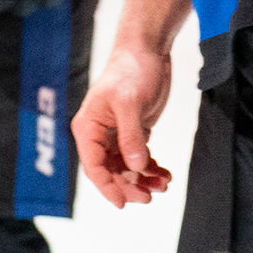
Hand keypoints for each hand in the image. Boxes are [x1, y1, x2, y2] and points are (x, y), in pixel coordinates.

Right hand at [72, 46, 173, 207]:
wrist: (148, 50)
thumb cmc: (131, 69)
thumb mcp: (130, 102)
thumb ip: (131, 136)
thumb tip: (135, 167)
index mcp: (89, 126)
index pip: (93, 165)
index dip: (107, 186)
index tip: (123, 202)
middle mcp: (99, 133)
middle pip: (111, 171)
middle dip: (129, 185)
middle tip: (149, 196)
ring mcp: (117, 134)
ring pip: (126, 167)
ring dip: (144, 179)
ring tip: (163, 184)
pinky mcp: (134, 131)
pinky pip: (139, 157)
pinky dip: (151, 168)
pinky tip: (164, 173)